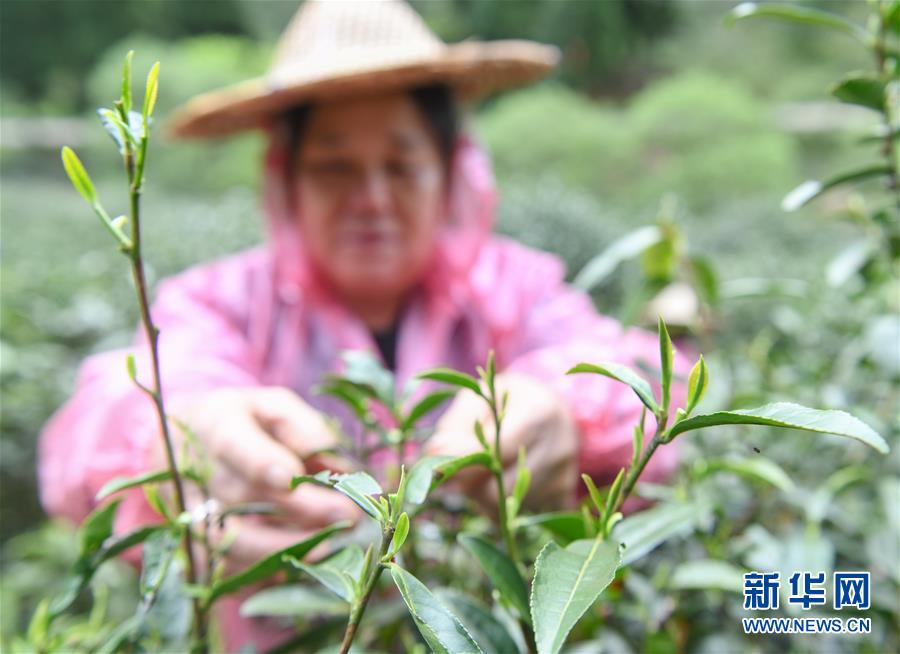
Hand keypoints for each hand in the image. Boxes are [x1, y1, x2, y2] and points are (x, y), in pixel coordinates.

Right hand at [155, 387, 359, 569]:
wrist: (185, 445)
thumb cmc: (245, 423)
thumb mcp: (274, 406)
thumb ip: (305, 429)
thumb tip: (335, 467)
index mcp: (215, 423)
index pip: (231, 443)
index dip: (259, 462)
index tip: (293, 477)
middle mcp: (194, 470)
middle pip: (240, 497)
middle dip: (298, 510)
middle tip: (346, 516)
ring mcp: (187, 512)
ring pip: (229, 541)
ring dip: (283, 549)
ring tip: (328, 547)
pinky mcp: (192, 546)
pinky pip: (224, 570)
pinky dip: (261, 575)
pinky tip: (297, 568)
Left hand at [424, 372, 577, 511]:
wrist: (551, 409)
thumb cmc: (506, 401)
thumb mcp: (479, 399)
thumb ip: (455, 426)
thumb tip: (434, 454)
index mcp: (540, 413)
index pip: (493, 453)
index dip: (462, 465)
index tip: (440, 467)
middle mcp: (560, 446)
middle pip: (499, 490)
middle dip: (470, 487)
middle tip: (458, 474)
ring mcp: (565, 474)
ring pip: (508, 509)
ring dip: (483, 499)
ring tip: (480, 475)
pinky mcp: (565, 495)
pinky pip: (522, 519)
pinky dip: (506, 510)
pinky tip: (501, 487)